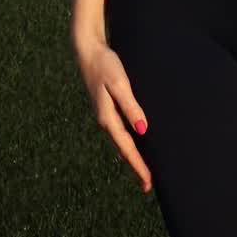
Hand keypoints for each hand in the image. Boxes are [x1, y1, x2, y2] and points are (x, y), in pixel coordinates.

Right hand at [74, 39, 153, 194]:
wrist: (87, 50)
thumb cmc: (105, 65)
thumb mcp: (119, 84)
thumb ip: (131, 107)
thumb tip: (142, 130)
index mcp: (108, 118)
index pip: (127, 148)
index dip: (138, 166)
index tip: (149, 182)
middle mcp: (105, 120)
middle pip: (123, 150)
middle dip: (135, 167)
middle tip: (148, 186)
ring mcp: (104, 115)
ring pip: (120, 143)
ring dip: (131, 157)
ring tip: (143, 171)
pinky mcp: (106, 108)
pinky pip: (118, 133)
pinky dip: (127, 144)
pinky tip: (134, 144)